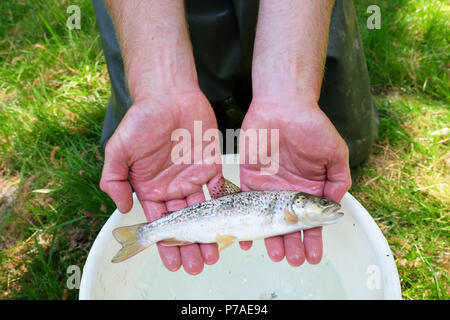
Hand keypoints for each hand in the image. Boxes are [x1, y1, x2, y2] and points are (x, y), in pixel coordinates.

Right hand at [100, 90, 221, 274]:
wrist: (169, 95)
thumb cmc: (142, 120)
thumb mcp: (119, 149)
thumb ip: (114, 179)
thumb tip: (120, 209)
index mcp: (150, 189)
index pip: (159, 224)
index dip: (166, 245)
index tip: (173, 264)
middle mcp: (172, 188)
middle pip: (184, 224)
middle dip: (190, 246)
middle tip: (198, 266)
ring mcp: (193, 179)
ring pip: (204, 214)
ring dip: (209, 234)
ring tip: (215, 254)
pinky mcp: (212, 167)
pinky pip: (220, 192)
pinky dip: (226, 209)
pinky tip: (232, 225)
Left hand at [239, 95, 350, 265]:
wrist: (283, 105)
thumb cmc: (311, 125)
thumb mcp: (334, 152)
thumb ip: (338, 179)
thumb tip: (336, 205)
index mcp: (309, 188)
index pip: (312, 221)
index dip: (313, 239)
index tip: (313, 256)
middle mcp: (288, 192)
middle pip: (288, 225)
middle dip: (292, 244)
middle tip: (293, 259)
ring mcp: (268, 187)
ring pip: (267, 220)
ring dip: (270, 238)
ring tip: (275, 254)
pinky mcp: (249, 179)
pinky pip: (244, 204)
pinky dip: (244, 221)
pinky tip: (246, 238)